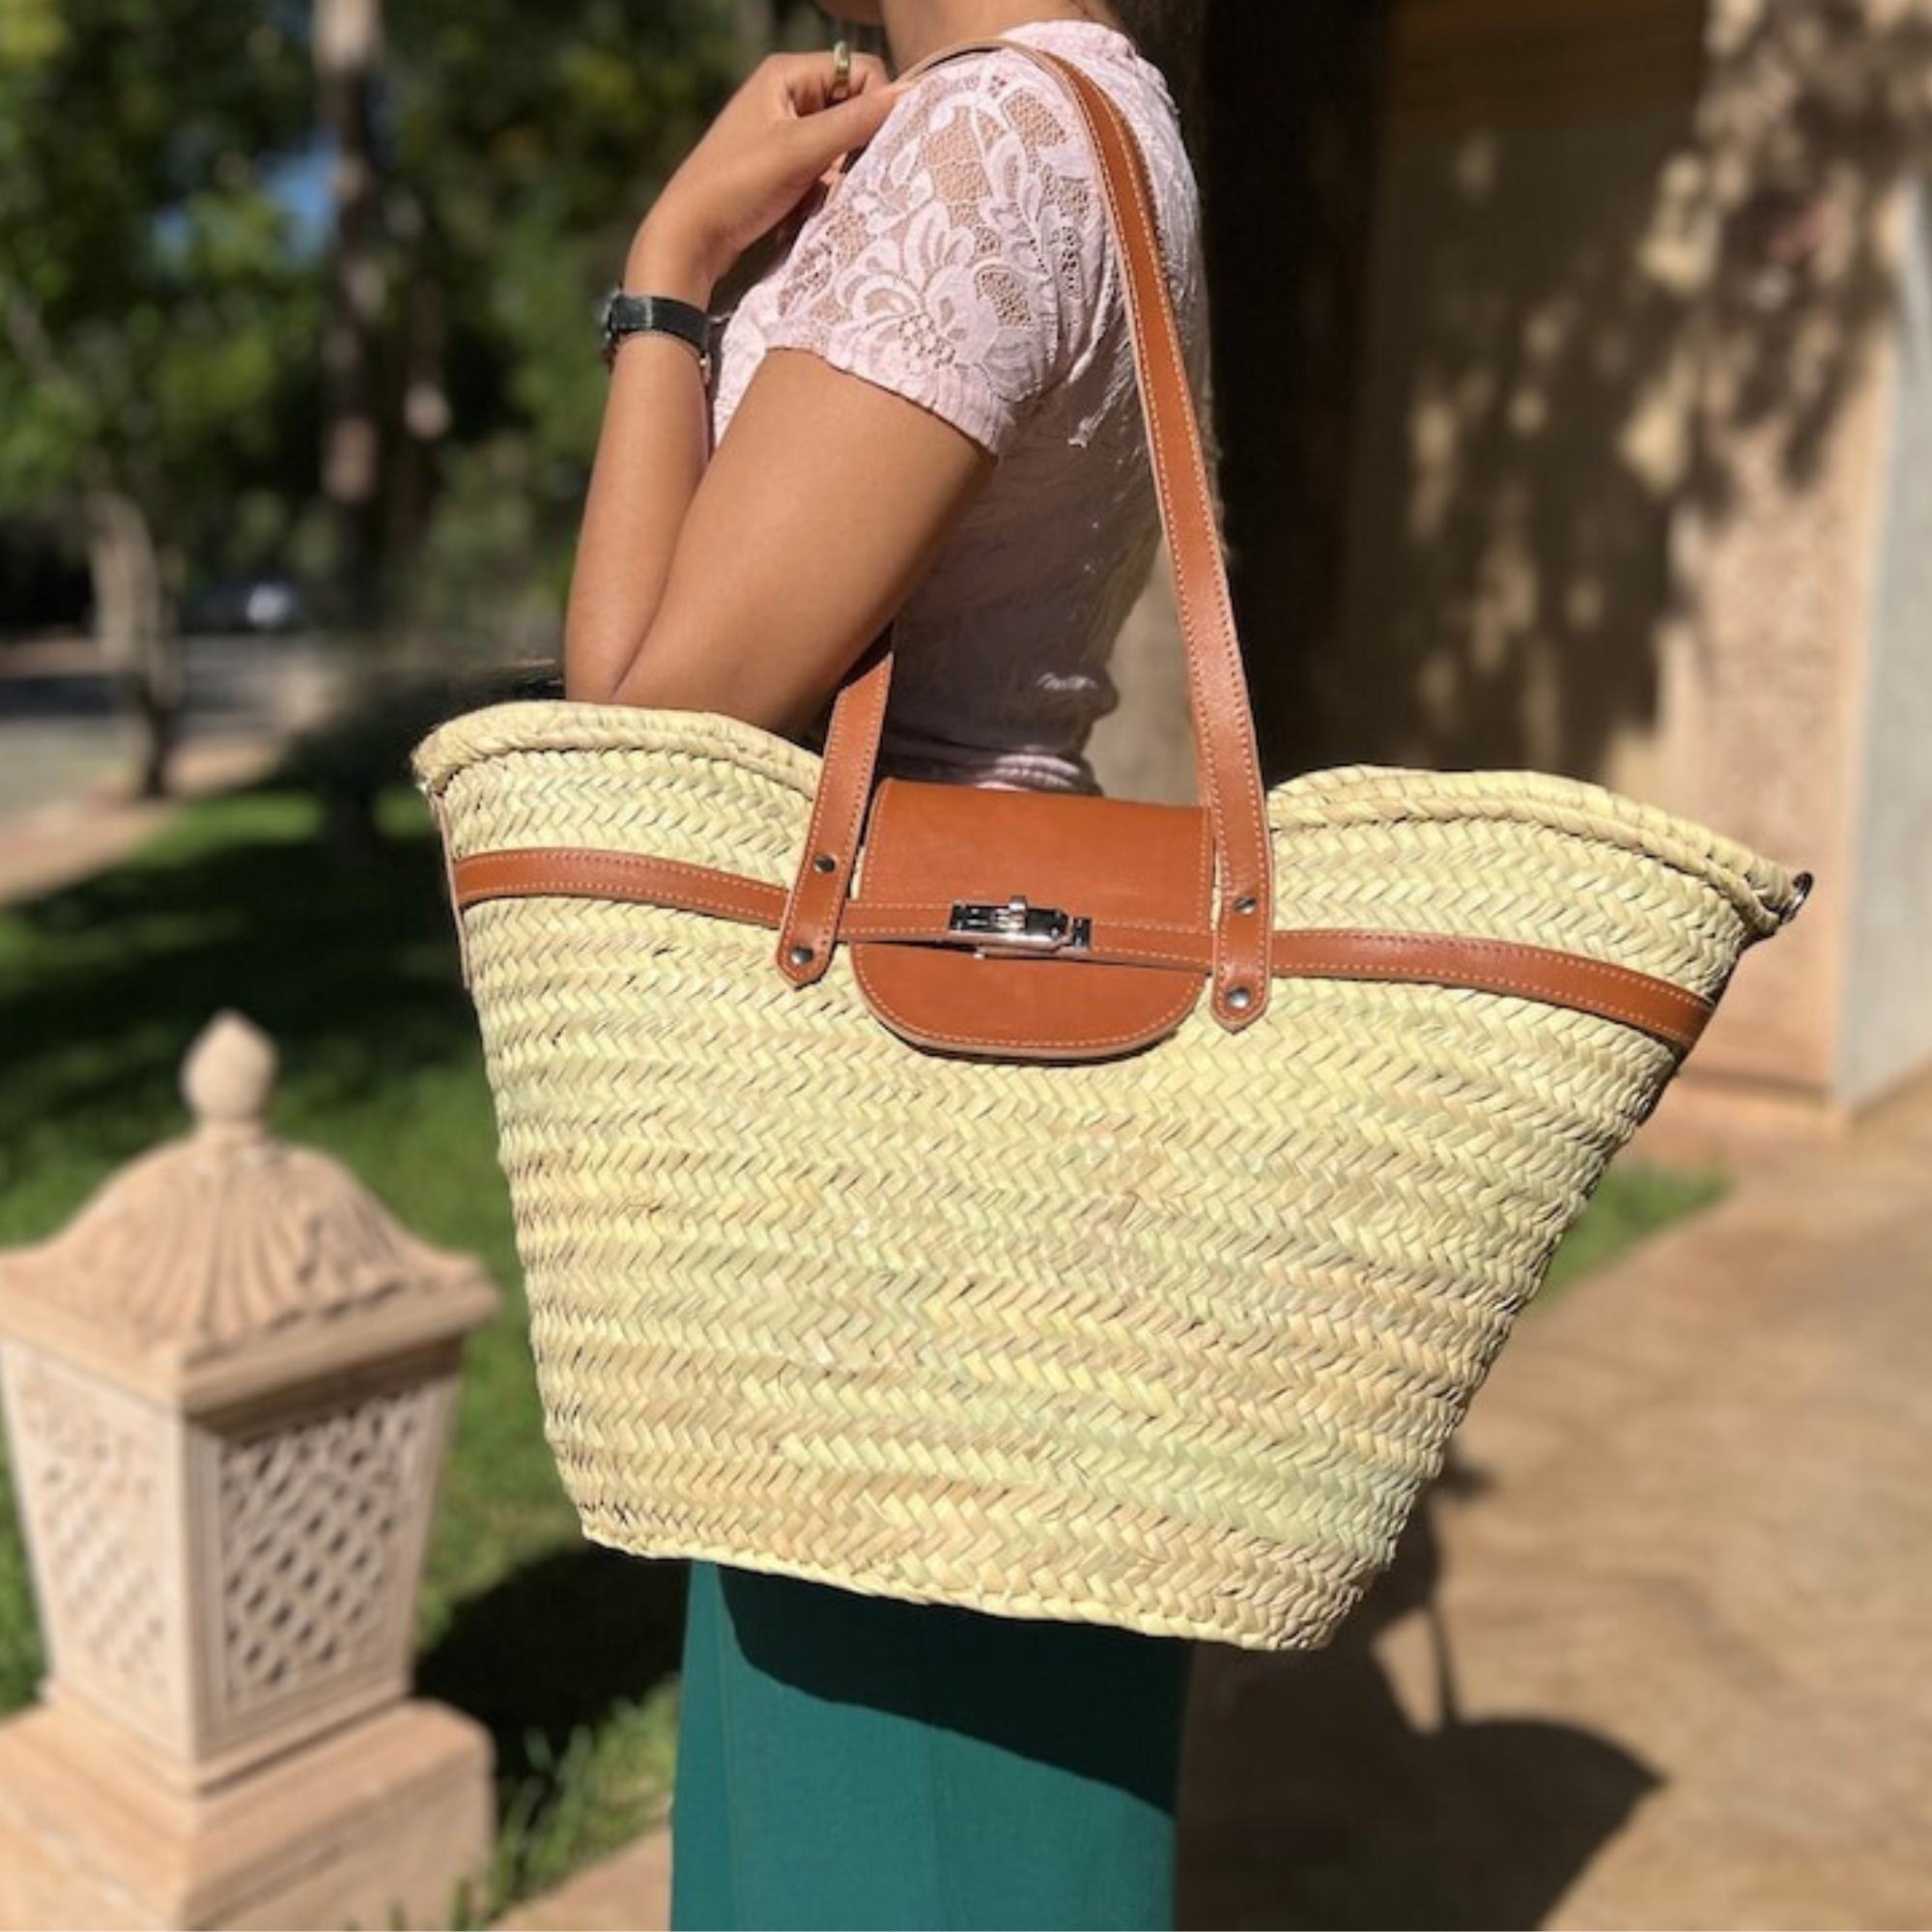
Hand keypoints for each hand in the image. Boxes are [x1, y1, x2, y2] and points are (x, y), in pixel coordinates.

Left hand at [630, 51, 900, 302]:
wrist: (690, 238)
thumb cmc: (738, 186)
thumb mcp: (801, 150)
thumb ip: (856, 122)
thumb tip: (911, 96)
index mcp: (788, 74)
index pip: (862, 71)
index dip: (877, 107)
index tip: (875, 148)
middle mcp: (788, 96)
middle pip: (854, 109)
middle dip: (858, 147)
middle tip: (844, 178)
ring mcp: (785, 133)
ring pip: (843, 147)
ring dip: (841, 176)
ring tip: (818, 199)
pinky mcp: (784, 167)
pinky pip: (825, 172)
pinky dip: (824, 193)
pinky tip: (805, 212)